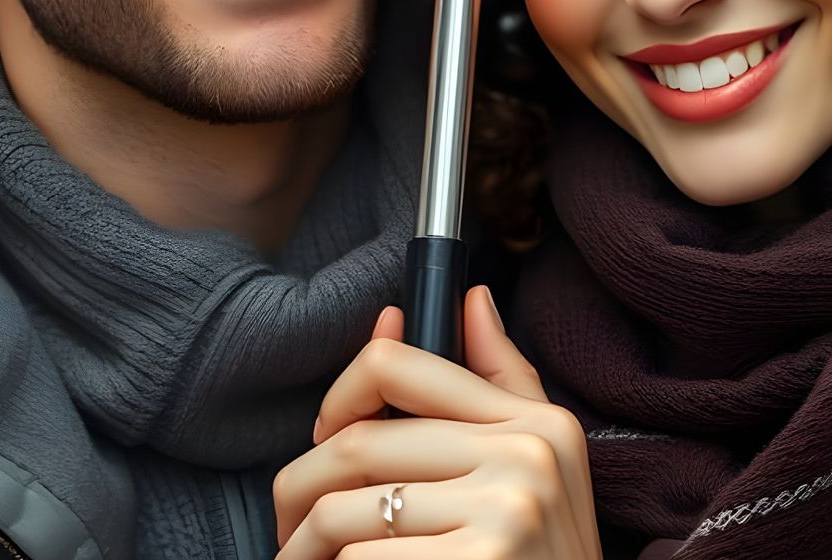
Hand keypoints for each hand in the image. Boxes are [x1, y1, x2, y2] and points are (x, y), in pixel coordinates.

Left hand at [273, 286, 601, 558]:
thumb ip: (502, 382)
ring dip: (302, 550)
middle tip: (287, 528)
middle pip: (356, 444)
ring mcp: (504, 514)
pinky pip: (359, 559)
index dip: (338, 396)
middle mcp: (525, 457)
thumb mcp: (543, 471)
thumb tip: (471, 297)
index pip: (398, 366)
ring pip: (342, 512)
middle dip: (298, 490)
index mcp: (535, 423)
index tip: (323, 436)